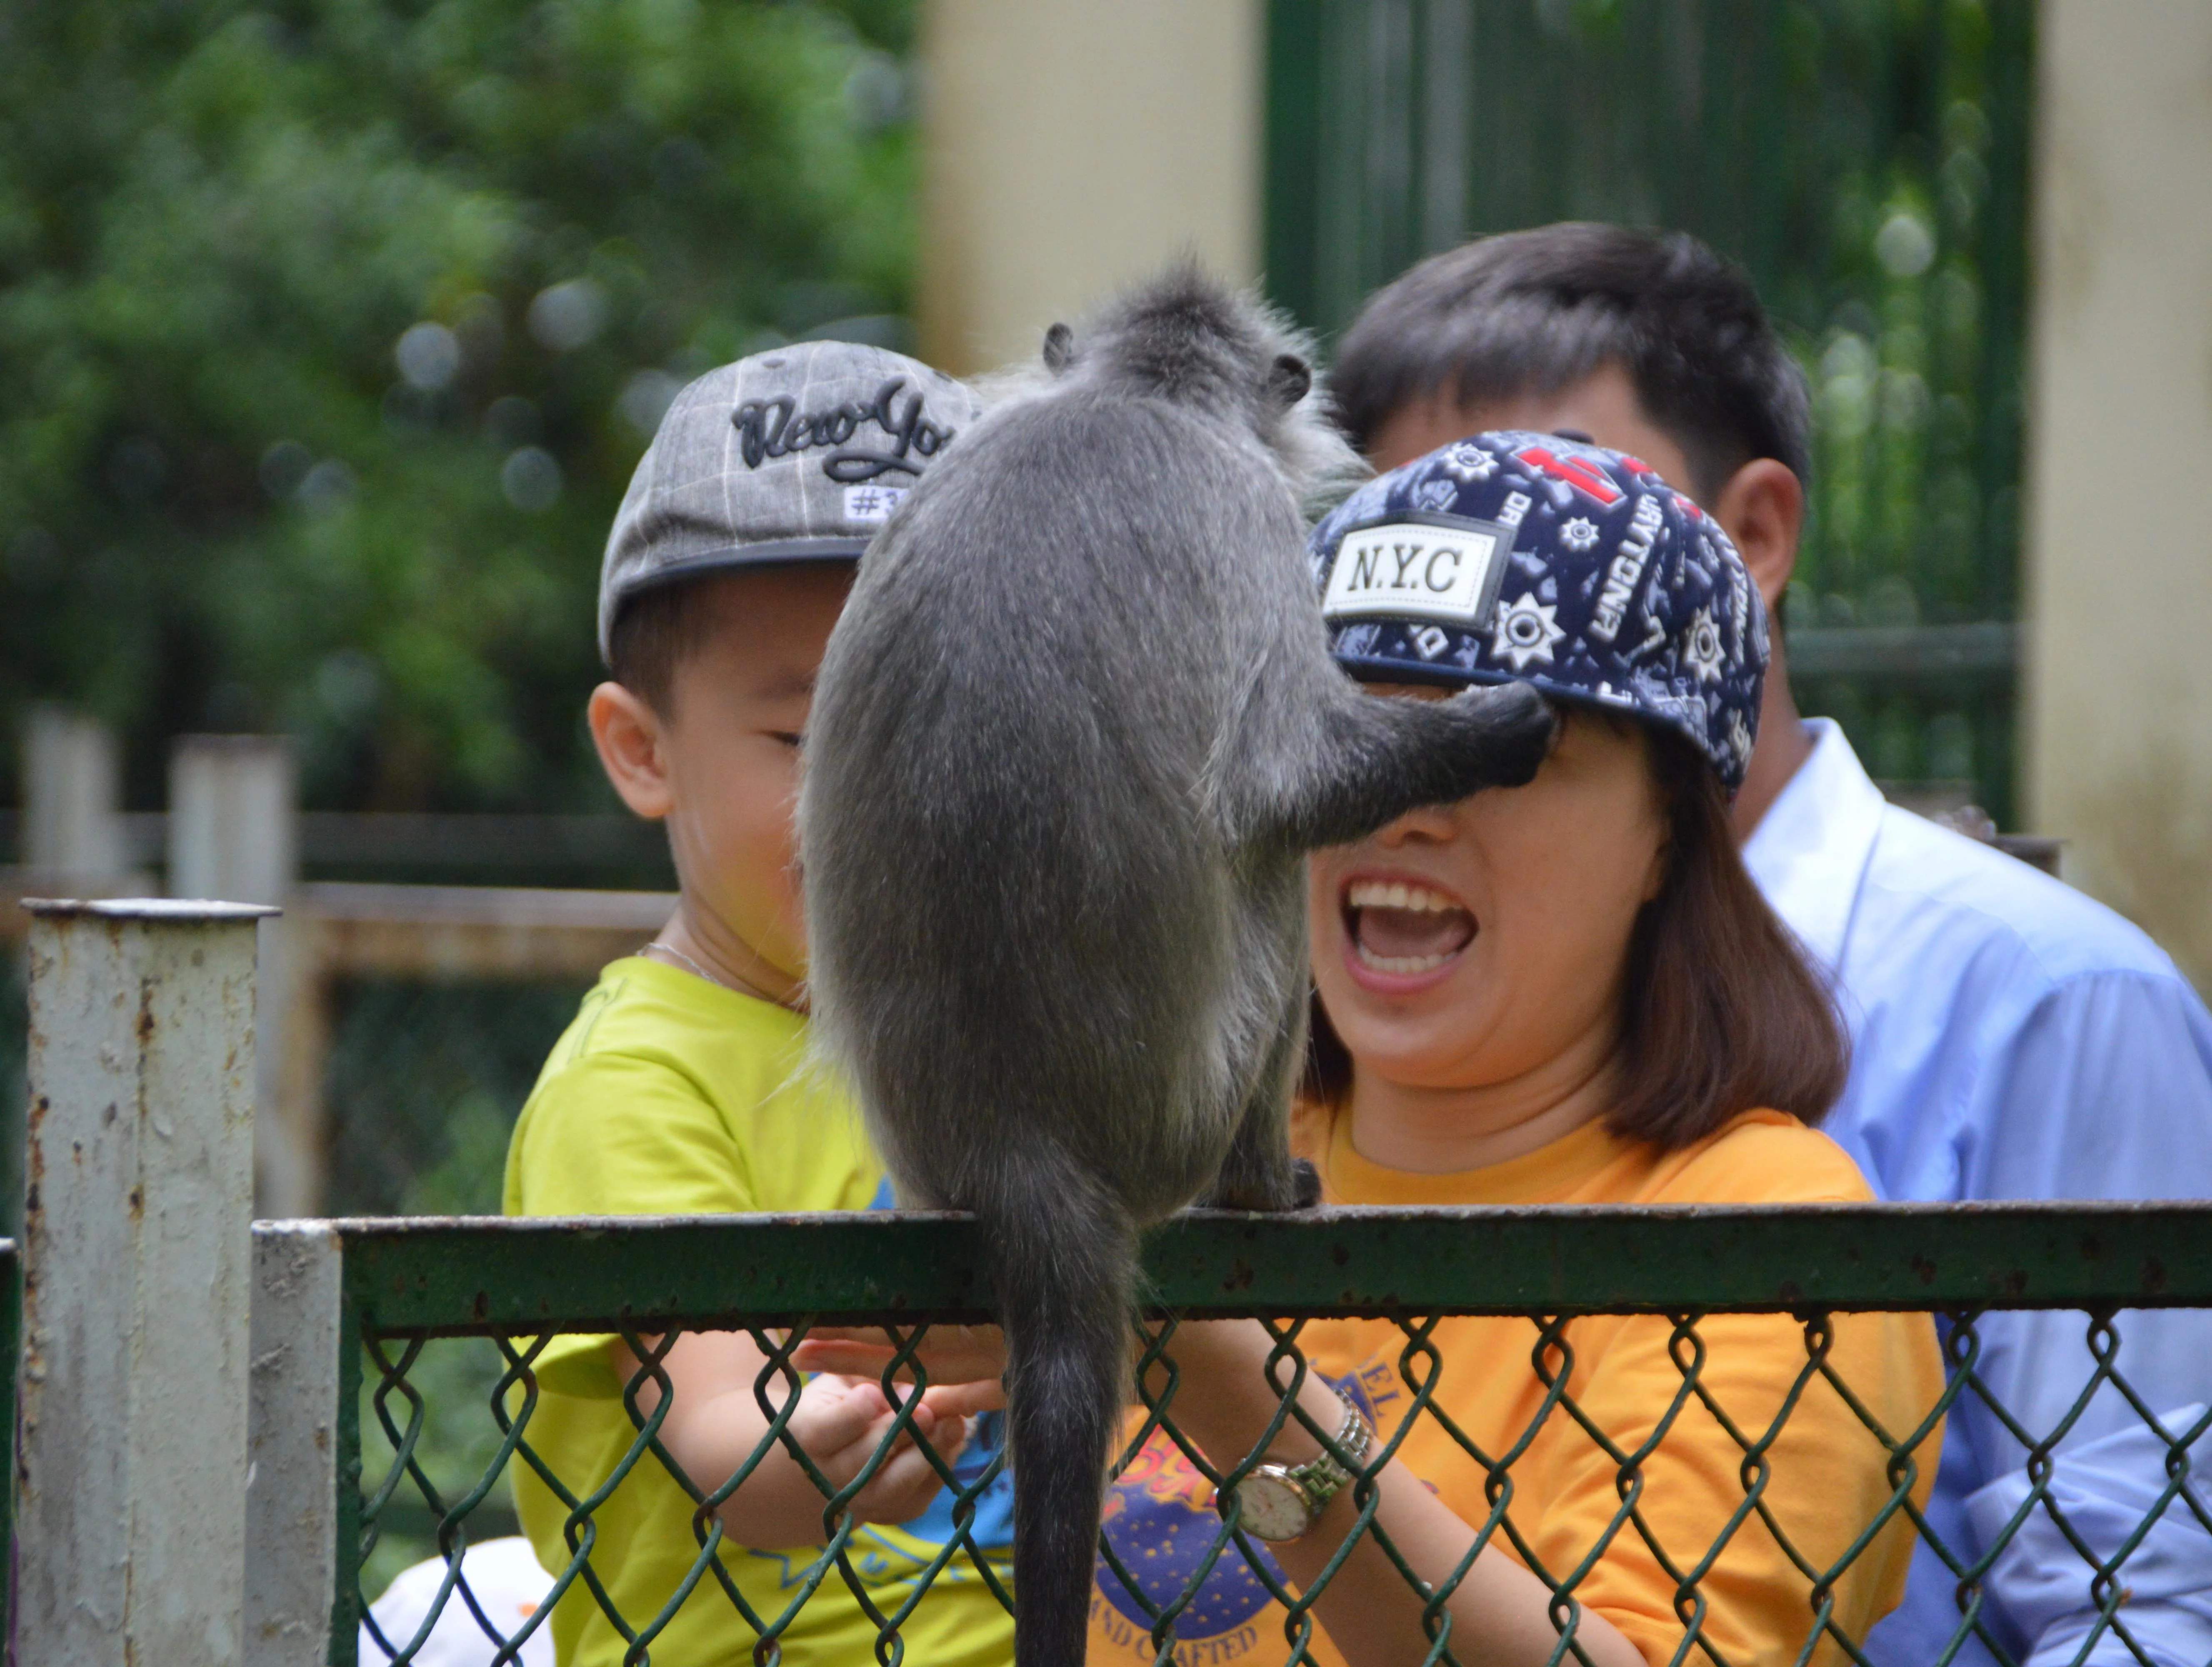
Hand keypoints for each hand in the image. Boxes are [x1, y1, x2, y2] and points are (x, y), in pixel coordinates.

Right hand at [614, 1329, 983, 1543]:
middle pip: (866, 1463)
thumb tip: (840, 1304)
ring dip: (924, 1457)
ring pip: (893, 1488)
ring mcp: (857, 1500)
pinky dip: (937, 1472)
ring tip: (951, 1421)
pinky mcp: (883, 1510)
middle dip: (898, 1435)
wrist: (775, 1477)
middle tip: (927, 1408)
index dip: (848, 1417)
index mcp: (803, 1437)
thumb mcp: (811, 1378)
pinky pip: (914, 1499)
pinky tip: (955, 1437)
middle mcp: (829, 1477)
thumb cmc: (802, 1408)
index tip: (870, 1395)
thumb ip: (835, 1353)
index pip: (823, 1432)